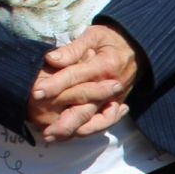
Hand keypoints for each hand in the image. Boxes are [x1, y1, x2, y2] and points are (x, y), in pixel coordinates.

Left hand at [30, 25, 143, 139]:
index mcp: (105, 65)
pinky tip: (72, 135)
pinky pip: (104, 123)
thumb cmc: (111, 39)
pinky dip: (89, 131)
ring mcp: (115, 99)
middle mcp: (111, 86)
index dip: (56, 85)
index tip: (37, 93)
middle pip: (86, 108)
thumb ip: (73, 49)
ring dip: (74, 131)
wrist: (137, 49)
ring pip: (95, 121)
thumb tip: (51, 59)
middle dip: (64, 122)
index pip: (75, 77)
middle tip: (44, 131)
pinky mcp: (116, 105)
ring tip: (54, 137)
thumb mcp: (93, 36)